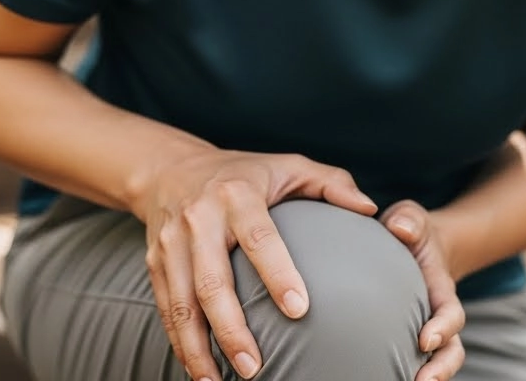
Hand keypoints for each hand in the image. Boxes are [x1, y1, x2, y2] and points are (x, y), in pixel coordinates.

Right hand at [133, 149, 377, 380]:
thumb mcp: (289, 165)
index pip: (260, 238)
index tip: (300, 311)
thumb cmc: (244, 172)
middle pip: (212, 281)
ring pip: (182, 302)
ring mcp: (172, 243)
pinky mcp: (155, 262)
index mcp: (237, 194)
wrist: (169, 168)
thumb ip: (332, 183)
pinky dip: (180, 342)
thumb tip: (370, 210)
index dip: (279, 274)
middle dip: (231, 329)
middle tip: (256, 368)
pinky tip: (198, 370)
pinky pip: (166, 308)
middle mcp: (200, 219)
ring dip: (199, 347)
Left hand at [381, 201, 467, 380]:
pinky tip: (371, 376)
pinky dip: (399, 371)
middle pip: (452, 349)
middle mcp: (436, 314)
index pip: (451, 313)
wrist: (413, 244)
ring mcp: (424, 327)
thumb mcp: (411, 216)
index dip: (443, 328)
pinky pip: (407, 358)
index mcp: (441, 289)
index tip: (425, 341)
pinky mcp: (406, 335)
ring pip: (436, 361)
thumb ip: (409, 219)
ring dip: (428, 377)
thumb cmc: (410, 230)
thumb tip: (399, 229)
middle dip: (442, 368)